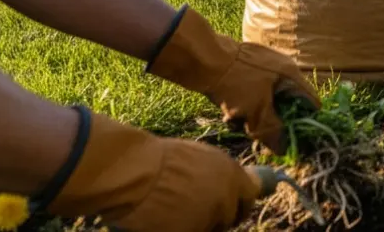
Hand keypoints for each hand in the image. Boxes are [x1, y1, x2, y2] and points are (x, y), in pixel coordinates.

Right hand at [42, 108, 260, 231]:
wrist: (134, 171)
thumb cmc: (159, 159)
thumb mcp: (199, 158)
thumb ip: (219, 175)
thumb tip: (230, 188)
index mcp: (232, 174)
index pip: (249, 197)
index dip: (240, 205)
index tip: (234, 210)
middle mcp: (226, 198)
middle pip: (229, 218)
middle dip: (216, 219)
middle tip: (195, 213)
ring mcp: (209, 218)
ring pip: (208, 228)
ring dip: (195, 224)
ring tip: (171, 211)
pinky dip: (178, 229)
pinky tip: (162, 221)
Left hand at [144, 6, 319, 153]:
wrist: (202, 57)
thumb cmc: (236, 82)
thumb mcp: (257, 111)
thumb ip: (272, 131)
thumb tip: (284, 150)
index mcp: (291, 75)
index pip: (311, 103)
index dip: (304, 123)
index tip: (291, 139)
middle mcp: (281, 69)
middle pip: (286, 105)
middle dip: (271, 122)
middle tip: (256, 133)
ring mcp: (262, 68)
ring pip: (265, 102)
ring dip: (252, 116)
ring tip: (235, 121)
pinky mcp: (244, 70)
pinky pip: (250, 94)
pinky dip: (241, 106)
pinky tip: (227, 112)